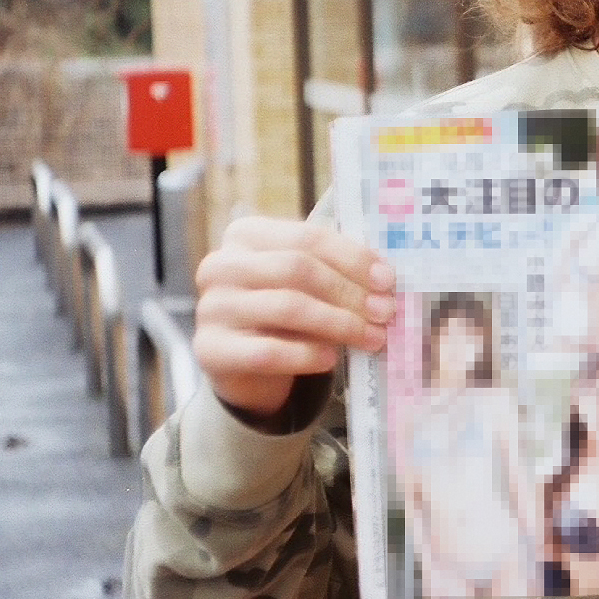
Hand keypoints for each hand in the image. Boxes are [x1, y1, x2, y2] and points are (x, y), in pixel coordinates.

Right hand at [192, 215, 394, 416]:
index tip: (388, 281)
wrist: (241, 363)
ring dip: (339, 324)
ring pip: (288, 308)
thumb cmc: (281, 311)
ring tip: (372, 337)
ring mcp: (212, 307)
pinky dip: (307, 355)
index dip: (353, 258)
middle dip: (350, 292)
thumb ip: (335, 271)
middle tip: (385, 312)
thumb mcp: (304, 282)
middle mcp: (221, 265)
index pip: (307, 237)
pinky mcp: (211, 349)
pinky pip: (268, 351)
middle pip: (298, 270)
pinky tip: (332, 359)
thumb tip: (386, 282)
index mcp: (246, 234)